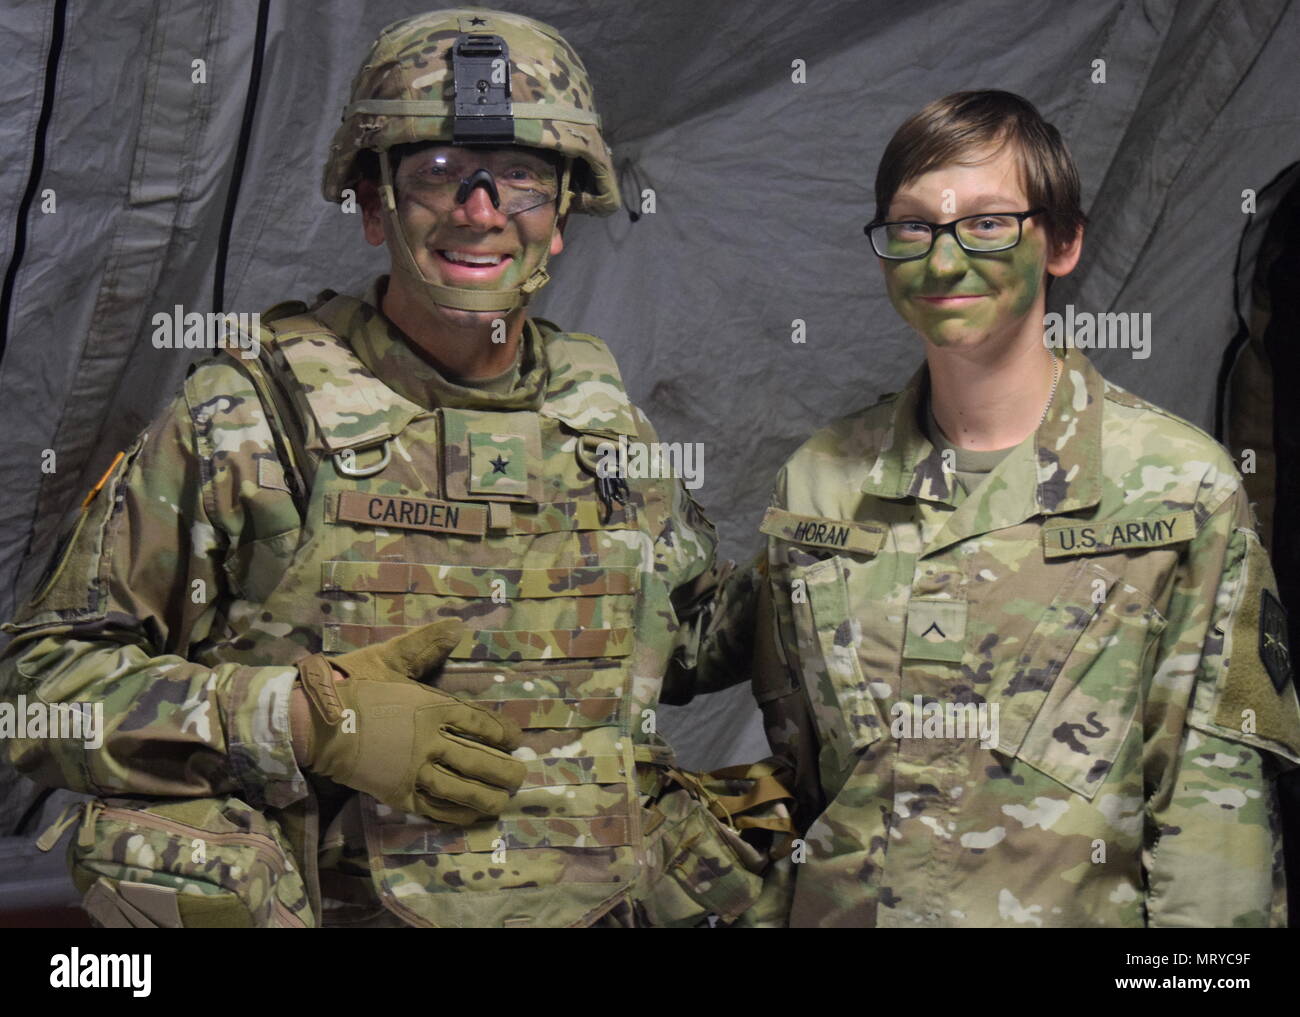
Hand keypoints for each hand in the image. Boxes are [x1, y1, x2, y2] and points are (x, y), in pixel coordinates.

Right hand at [293, 619, 524, 822]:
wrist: (315, 721)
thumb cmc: (353, 686)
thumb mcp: (391, 657)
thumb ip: (425, 644)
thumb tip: (457, 626)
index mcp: (432, 707)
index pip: (478, 722)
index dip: (501, 733)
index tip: (515, 739)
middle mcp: (429, 742)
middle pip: (477, 760)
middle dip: (504, 771)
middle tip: (520, 776)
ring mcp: (414, 770)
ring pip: (461, 789)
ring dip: (486, 797)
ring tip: (502, 801)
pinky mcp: (397, 794)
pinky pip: (433, 808)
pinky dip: (455, 815)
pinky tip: (470, 817)